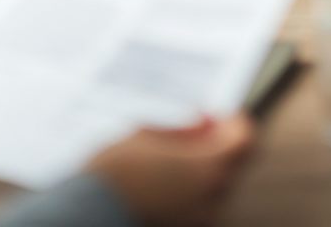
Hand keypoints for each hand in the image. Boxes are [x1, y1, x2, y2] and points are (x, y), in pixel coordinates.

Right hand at [87, 114, 255, 226]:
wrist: (86, 215)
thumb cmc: (114, 172)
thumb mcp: (146, 136)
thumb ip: (181, 130)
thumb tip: (200, 124)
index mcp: (208, 169)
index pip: (243, 141)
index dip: (233, 122)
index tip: (215, 114)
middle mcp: (211, 199)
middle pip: (229, 164)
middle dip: (215, 144)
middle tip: (191, 130)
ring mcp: (198, 220)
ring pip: (213, 186)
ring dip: (200, 167)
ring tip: (168, 155)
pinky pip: (196, 205)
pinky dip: (188, 189)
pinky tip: (161, 179)